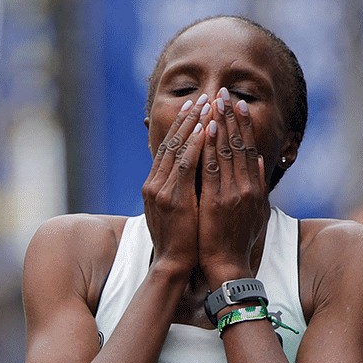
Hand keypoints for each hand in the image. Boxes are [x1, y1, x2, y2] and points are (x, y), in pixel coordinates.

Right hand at [142, 96, 208, 273]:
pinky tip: (206, 129)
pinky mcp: (173, 199)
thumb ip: (184, 189)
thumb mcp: (180, 210)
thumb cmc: (183, 240)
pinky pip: (185, 165)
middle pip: (171, 142)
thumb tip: (198, 171)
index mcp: (155, 185)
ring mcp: (161, 190)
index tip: (195, 107)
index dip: (182, 126)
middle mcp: (155, 184)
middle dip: (189, 118)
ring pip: (178, 149)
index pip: (168, 148)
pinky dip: (195, 145)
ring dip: (193, 125)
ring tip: (208, 105)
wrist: (175, 265)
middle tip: (204, 97)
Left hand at [197, 88, 266, 282]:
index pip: (247, 148)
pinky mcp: (216, 202)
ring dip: (218, 125)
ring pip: (224, 151)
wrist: (227, 266)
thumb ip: (256, 185)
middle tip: (224, 93)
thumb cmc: (238, 242)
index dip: (243, 125)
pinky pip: (210, 168)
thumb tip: (256, 161)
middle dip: (230, 117)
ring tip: (213, 103)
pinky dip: (207, 147)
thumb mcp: (255, 212)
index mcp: (253, 187)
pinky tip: (203, 130)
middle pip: (237, 144)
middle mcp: (245, 187)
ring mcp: (231, 193)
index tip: (237, 104)